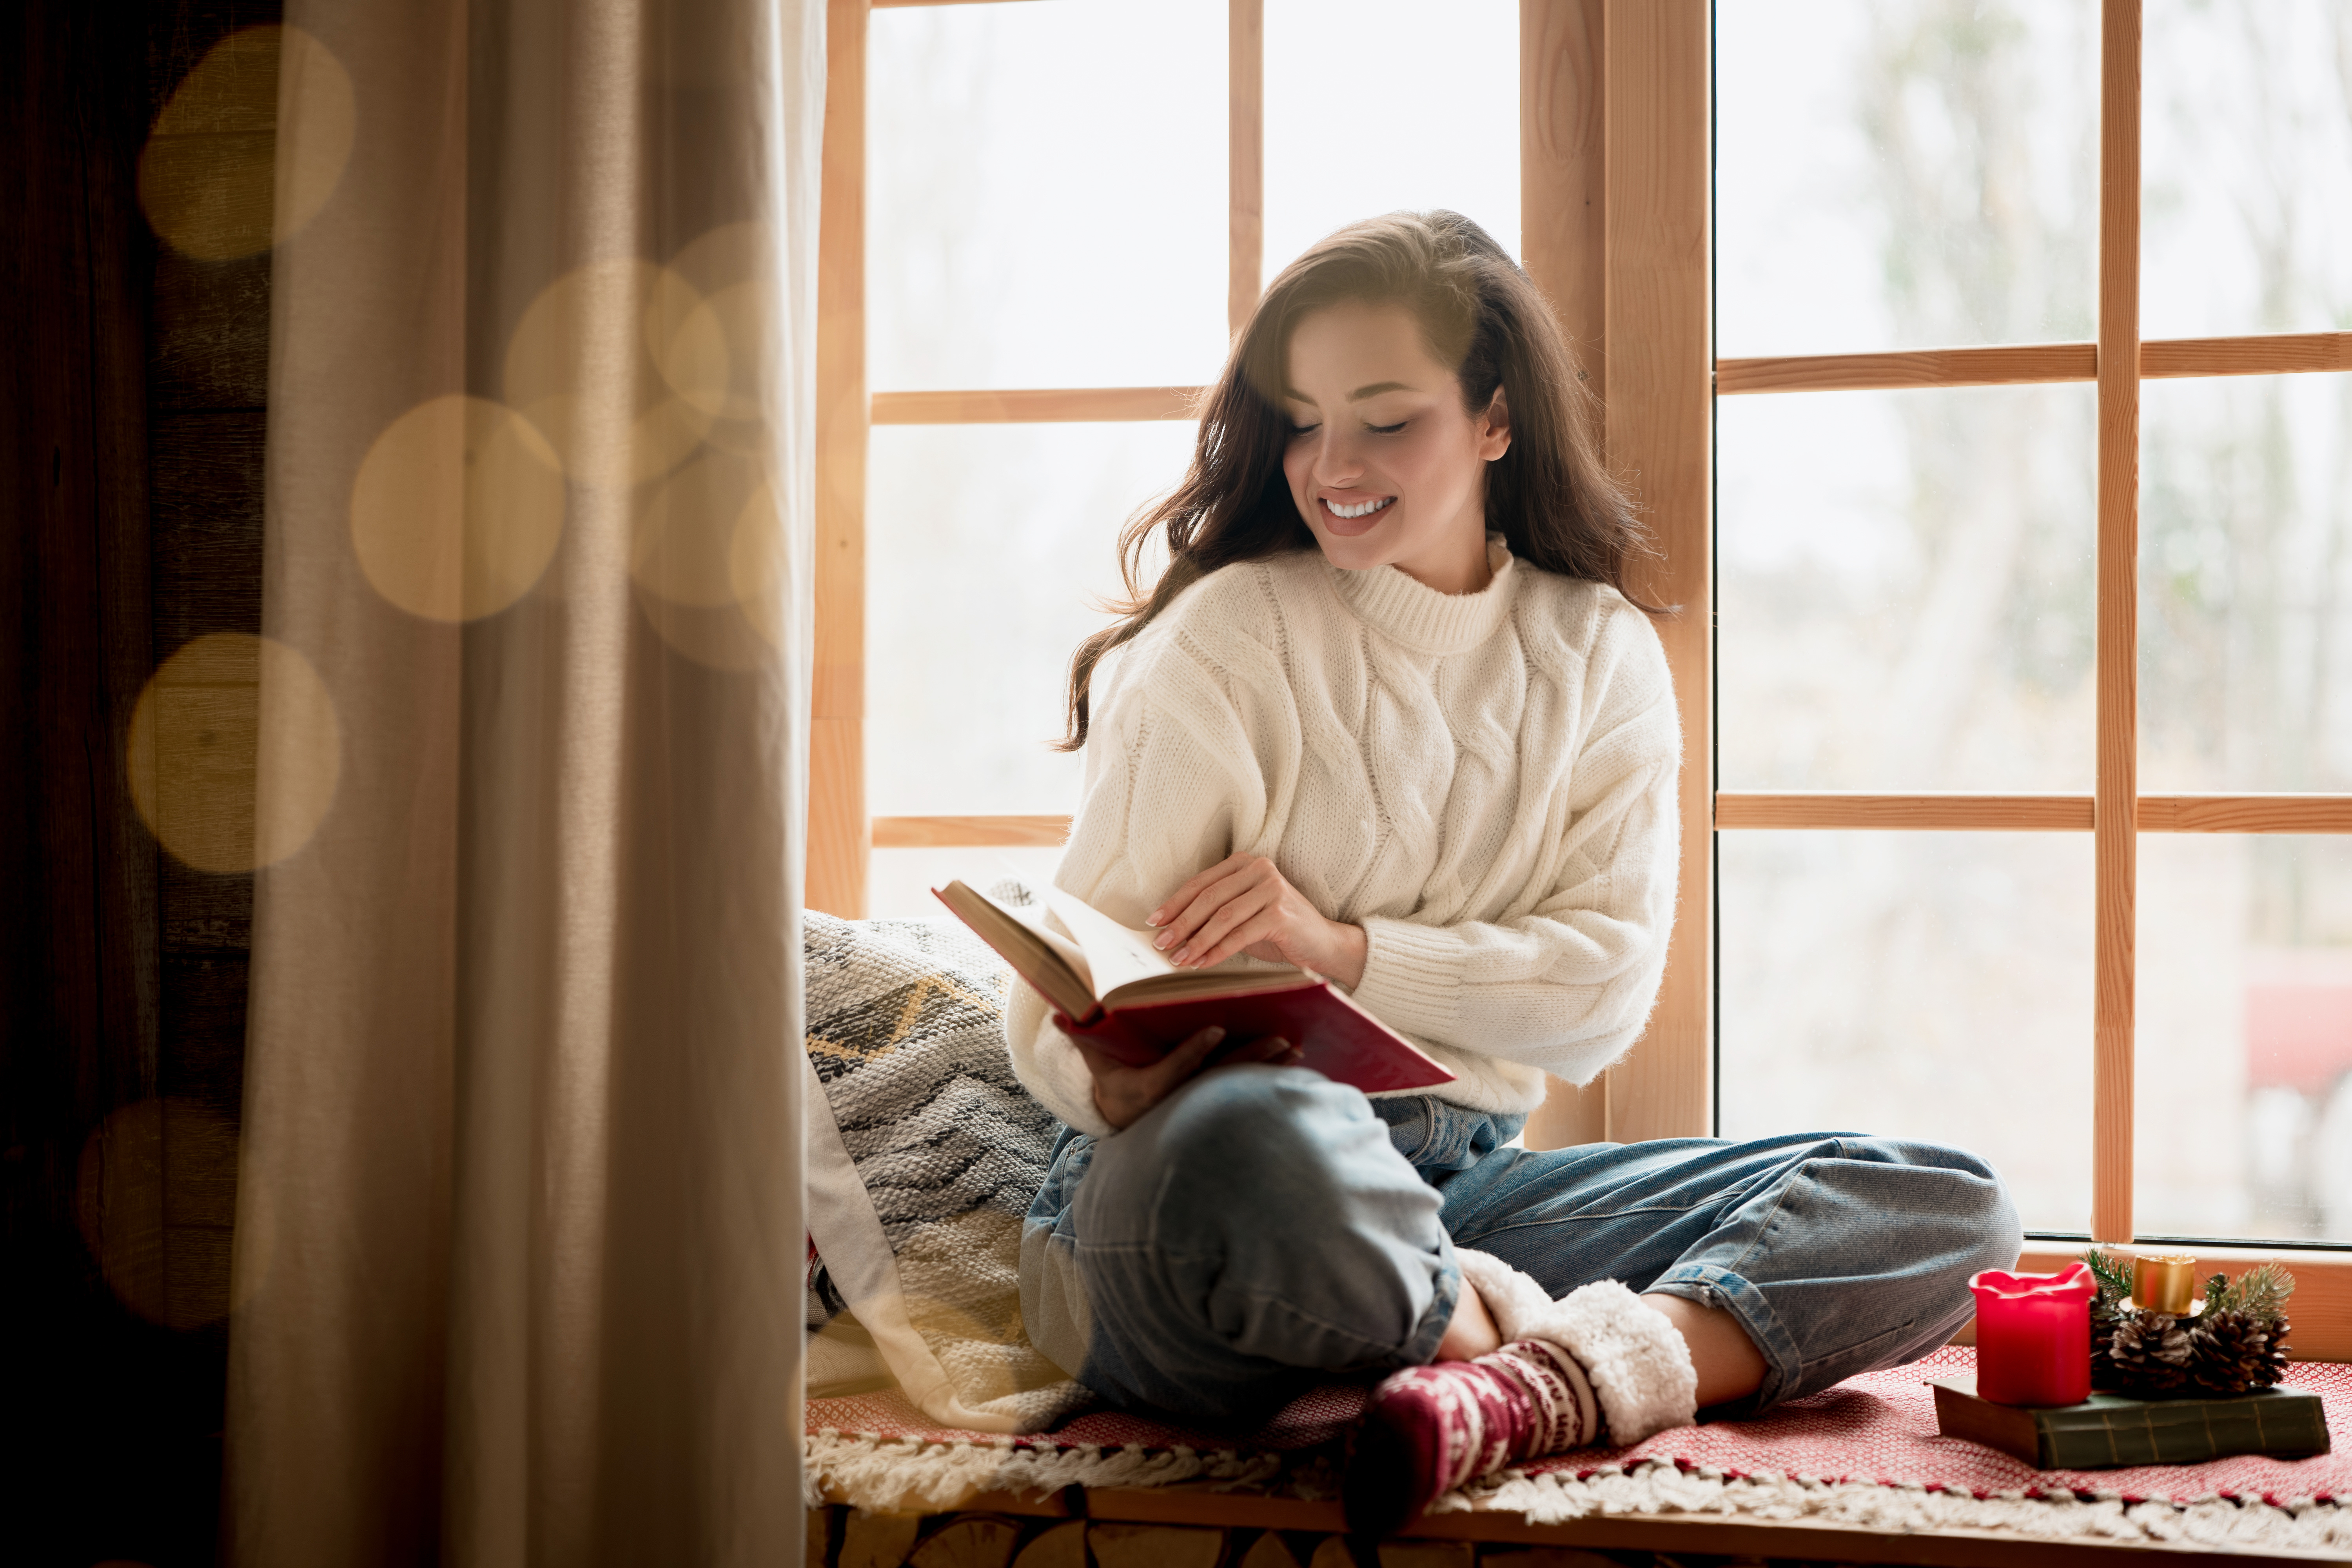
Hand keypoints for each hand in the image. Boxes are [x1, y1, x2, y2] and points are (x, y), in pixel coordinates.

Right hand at [1075, 1026, 1301, 1130]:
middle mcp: (1181, 1100)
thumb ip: (1081, 1038)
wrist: (1125, 1119)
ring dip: (1268, 1067)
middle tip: (1279, 1038)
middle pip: (1220, 1078)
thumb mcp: (1095, 1063)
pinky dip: (1270, 1075)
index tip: (1216, 1029)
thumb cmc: (1112, 1082)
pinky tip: (1294, 1061)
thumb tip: (1058, 1015)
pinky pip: (1246, 1088)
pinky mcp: (1216, 1103)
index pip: (1175, 1069)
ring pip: (1239, 1084)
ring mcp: (1201, 1104)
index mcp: (1150, 1089)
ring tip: (1295, 1047)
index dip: (1194, 1050)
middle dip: (1250, 1058)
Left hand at [1146, 853, 1368, 988]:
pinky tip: (1202, 964)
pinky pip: (1240, 935)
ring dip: (1196, 941)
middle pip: (1209, 897)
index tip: (1154, 921)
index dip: (1175, 903)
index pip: (1201, 882)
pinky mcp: (1281, 913)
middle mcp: (1260, 869)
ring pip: (1223, 916)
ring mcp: (1272, 889)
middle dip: (1181, 923)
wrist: (1323, 944)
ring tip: (1178, 959)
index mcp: (1246, 863)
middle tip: (1161, 943)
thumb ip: (1215, 913)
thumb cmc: (1278, 931)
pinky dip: (1217, 951)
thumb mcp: (1244, 915)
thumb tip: (1172, 930)